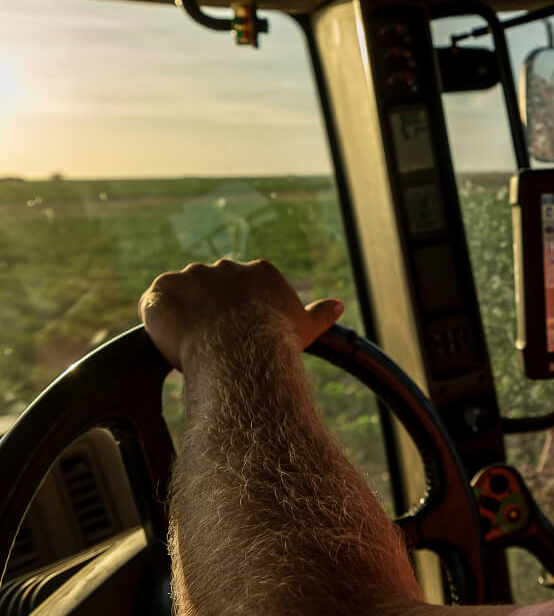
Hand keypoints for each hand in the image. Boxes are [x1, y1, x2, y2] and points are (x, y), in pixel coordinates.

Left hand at [138, 258, 343, 370]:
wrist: (240, 349)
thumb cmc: (276, 341)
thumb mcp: (306, 327)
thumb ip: (321, 313)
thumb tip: (339, 305)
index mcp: (258, 272)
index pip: (242, 286)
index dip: (236, 311)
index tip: (235, 333)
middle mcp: (224, 266)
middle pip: (210, 285)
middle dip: (208, 308)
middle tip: (210, 340)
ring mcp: (191, 275)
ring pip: (181, 293)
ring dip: (181, 312)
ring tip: (187, 342)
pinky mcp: (162, 289)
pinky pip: (153, 302)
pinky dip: (156, 317)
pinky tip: (165, 337)